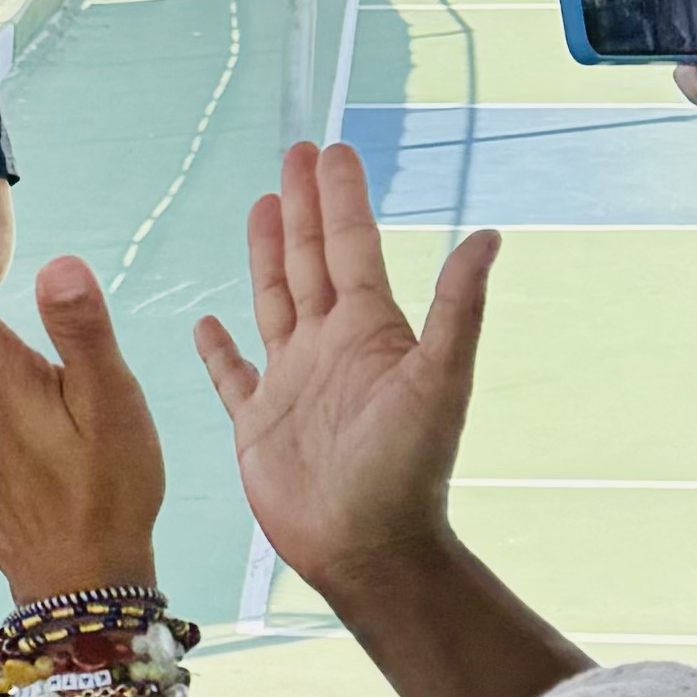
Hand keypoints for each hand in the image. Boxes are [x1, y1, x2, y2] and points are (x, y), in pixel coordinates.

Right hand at [192, 141, 497, 608]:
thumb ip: (458, 307)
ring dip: (265, 255)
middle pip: (309, 259)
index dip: (339, 197)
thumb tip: (489, 234)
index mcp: (369, 329)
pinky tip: (207, 321)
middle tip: (293, 152)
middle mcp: (329, 345)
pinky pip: (231, 375)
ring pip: (273, 300)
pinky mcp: (257, 422)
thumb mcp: (441, 380)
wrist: (367, 546)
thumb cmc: (407, 467)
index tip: (330, 149)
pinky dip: (218, 348)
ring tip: (259, 205)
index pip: (350, 245)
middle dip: (301, 206)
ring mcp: (291, 381)